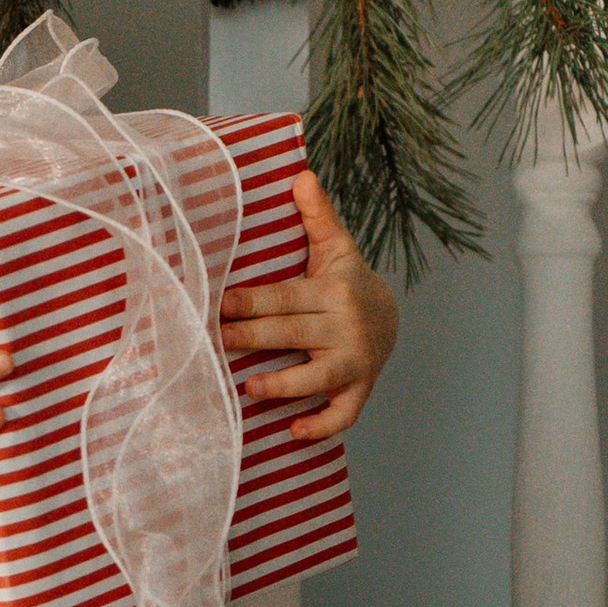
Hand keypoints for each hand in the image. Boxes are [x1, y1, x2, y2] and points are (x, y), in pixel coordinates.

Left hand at [220, 171, 399, 441]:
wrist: (390, 317)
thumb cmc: (347, 281)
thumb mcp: (336, 246)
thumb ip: (317, 215)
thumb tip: (300, 174)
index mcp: (333, 290)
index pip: (285, 296)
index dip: (252, 300)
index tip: (220, 303)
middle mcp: (345, 326)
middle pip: (293, 333)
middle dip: (253, 337)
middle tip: (217, 340)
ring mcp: (354, 361)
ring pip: (318, 376)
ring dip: (285, 384)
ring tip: (248, 388)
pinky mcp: (359, 389)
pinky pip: (343, 413)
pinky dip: (322, 426)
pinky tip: (293, 432)